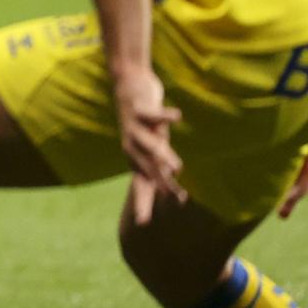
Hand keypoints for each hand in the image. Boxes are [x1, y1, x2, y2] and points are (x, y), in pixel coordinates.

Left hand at [115, 65, 185, 224]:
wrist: (129, 84)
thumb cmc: (144, 121)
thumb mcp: (153, 145)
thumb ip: (161, 166)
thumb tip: (175, 190)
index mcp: (137, 157)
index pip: (140, 185)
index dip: (142, 202)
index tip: (143, 223)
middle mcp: (132, 146)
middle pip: (148, 168)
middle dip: (161, 183)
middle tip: (177, 197)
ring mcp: (134, 127)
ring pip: (148, 145)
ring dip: (162, 155)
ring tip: (179, 168)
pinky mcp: (139, 109)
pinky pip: (152, 113)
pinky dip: (165, 115)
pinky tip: (178, 116)